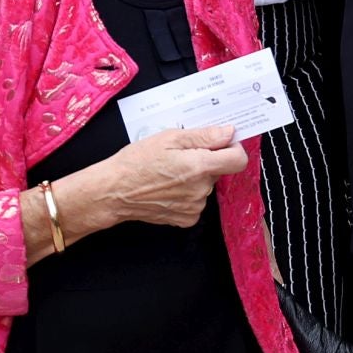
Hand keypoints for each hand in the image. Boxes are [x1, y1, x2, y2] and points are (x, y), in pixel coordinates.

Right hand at [80, 125, 247, 233]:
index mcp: (200, 167)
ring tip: (170, 172)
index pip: (238, 159)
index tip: (222, 143)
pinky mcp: (186, 218)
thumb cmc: (137, 162)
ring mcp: (194, 207)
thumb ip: (204, 136)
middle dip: (206, 160)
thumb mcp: (170, 138)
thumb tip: (228, 133)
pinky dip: (187, 193)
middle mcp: (201, 190)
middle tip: (181, 155)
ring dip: (195, 177)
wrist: (114, 191)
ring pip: (206, 185)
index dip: (233, 148)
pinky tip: (169, 187)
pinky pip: (197, 201)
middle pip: (219, 170)